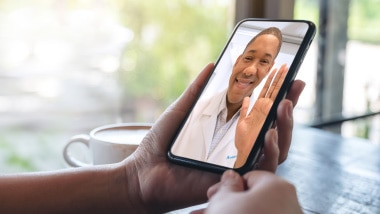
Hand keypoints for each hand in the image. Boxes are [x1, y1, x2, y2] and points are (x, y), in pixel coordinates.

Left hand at [123, 63, 304, 212]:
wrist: (143, 174)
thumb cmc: (159, 145)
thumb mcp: (180, 111)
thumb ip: (197, 91)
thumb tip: (211, 65)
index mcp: (227, 132)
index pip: (259, 115)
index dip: (277, 97)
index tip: (289, 78)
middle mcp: (236, 148)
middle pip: (273, 131)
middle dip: (288, 110)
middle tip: (292, 89)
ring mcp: (237, 164)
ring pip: (275, 151)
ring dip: (284, 128)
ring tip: (284, 106)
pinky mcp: (234, 179)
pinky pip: (261, 169)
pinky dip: (270, 152)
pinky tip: (269, 134)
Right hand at [197, 170, 301, 213]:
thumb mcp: (223, 201)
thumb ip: (227, 186)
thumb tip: (230, 178)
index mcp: (278, 187)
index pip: (250, 177)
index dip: (228, 186)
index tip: (214, 195)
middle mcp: (288, 205)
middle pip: (251, 199)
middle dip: (224, 206)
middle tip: (208, 211)